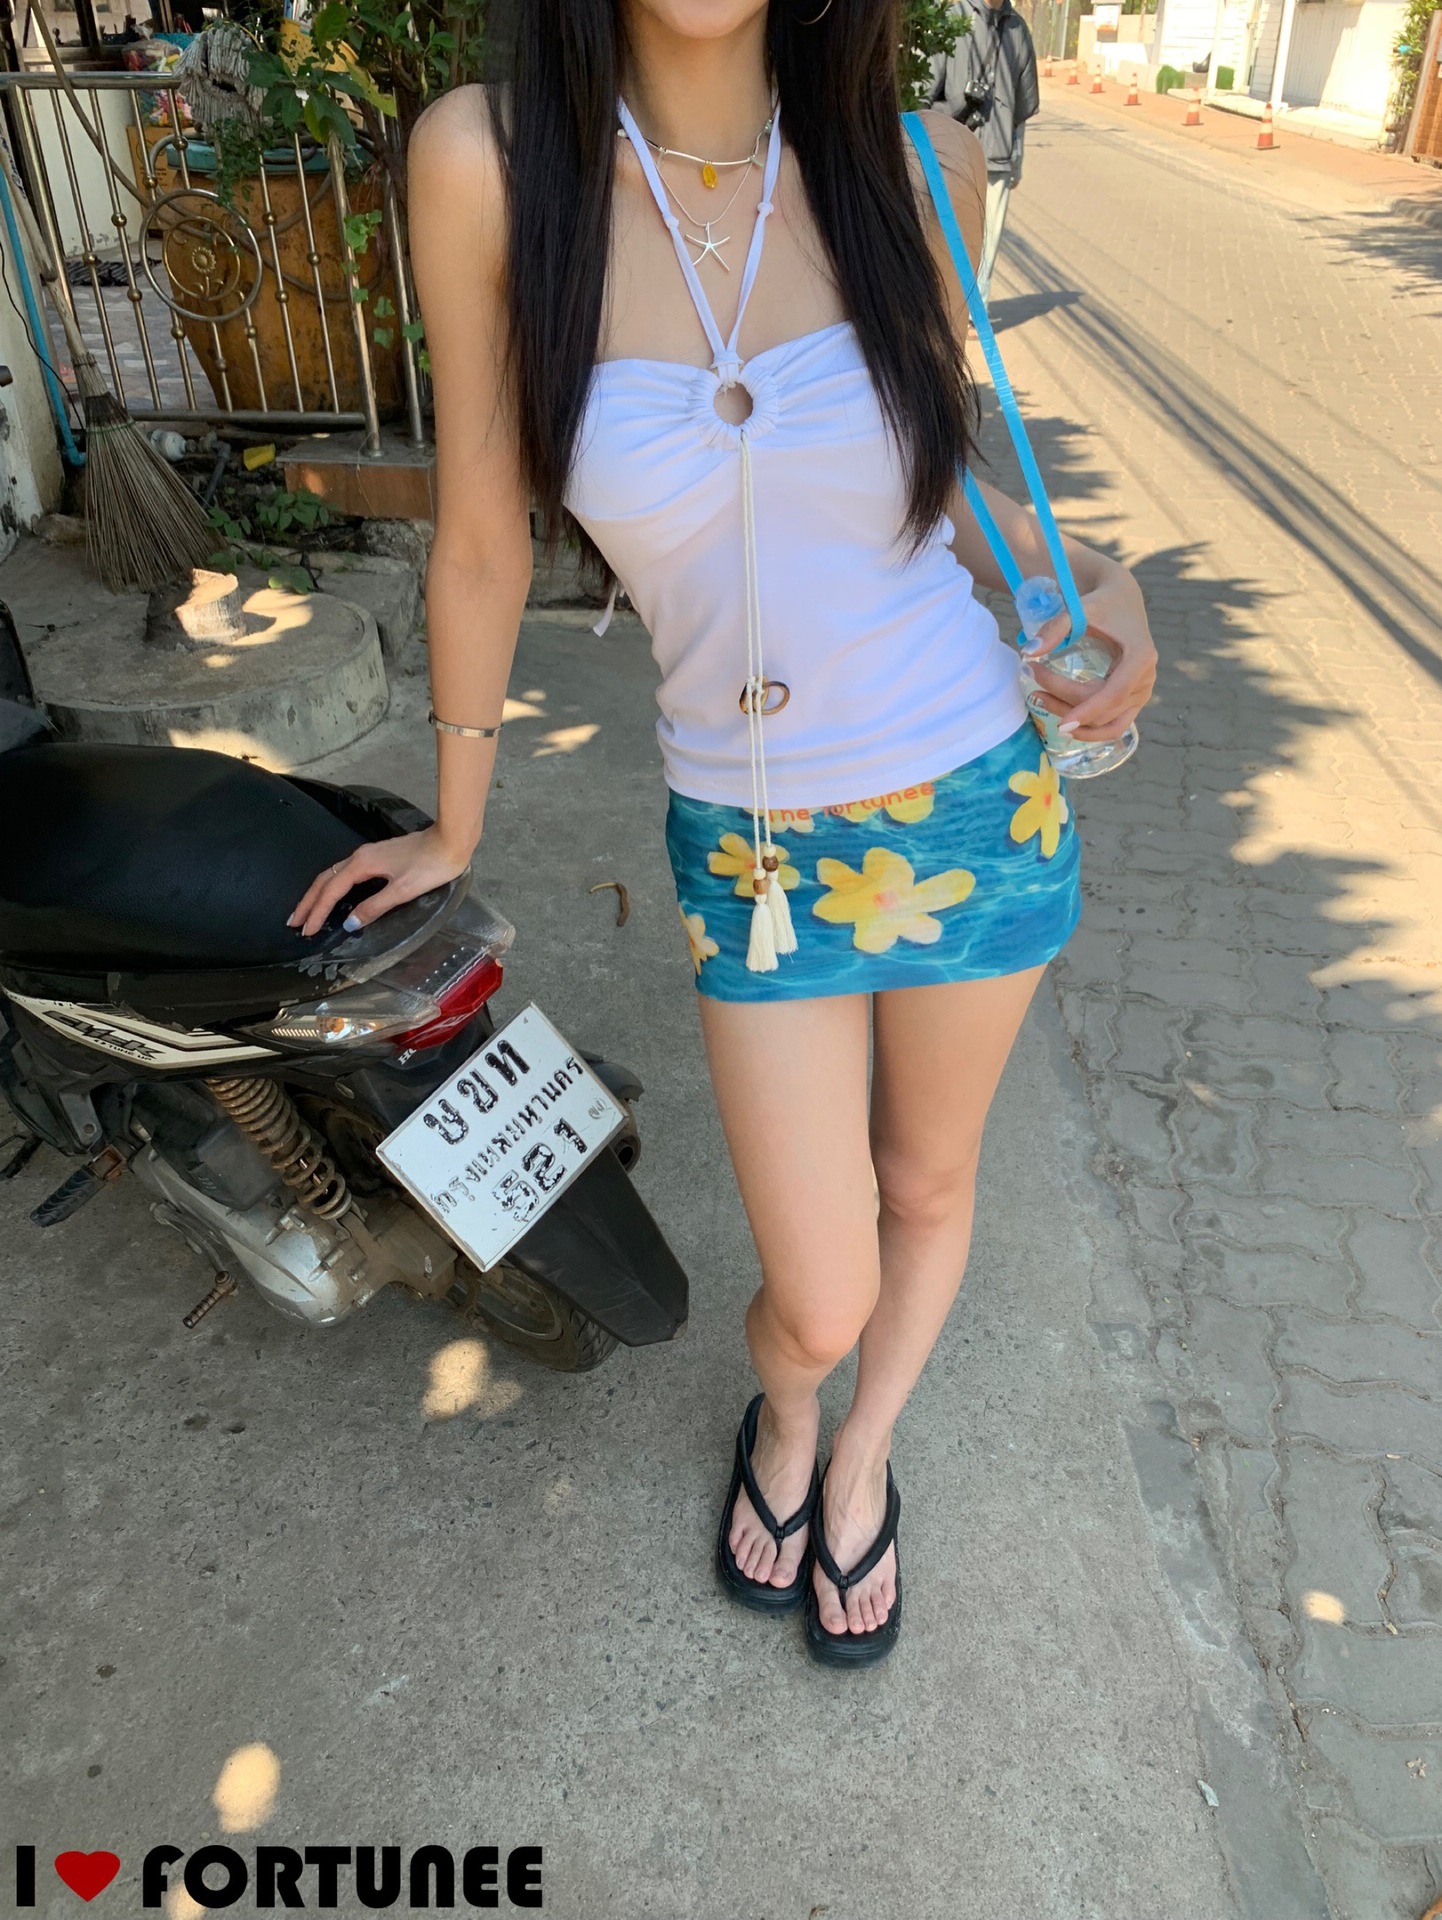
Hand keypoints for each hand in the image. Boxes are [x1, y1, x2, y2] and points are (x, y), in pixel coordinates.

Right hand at [289, 826, 472, 939]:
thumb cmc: (430, 866)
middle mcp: (359, 857)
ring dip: (318, 894)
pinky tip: (334, 895)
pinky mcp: (377, 856)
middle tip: (294, 922)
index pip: (331, 892)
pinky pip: (344, 872)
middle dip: (308, 902)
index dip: (317, 913)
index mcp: (362, 865)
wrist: (451, 841)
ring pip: (333, 875)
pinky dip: (332, 886)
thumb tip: (349, 923)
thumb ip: (374, 907)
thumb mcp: (403, 891)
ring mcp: (368, 855)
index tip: (306, 931)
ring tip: (307, 911)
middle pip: (325, 880)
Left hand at [1024, 563, 1155, 742]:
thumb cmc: (1102, 603)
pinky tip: (1065, 721)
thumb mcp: (1079, 609)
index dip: (1087, 711)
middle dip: (1067, 706)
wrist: (1122, 599)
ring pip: (1109, 723)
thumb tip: (1029, 653)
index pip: (1113, 694)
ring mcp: (1143, 691)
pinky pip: (1114, 724)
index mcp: (1141, 656)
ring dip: (1076, 723)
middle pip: (1105, 709)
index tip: (1060, 725)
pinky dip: (1090, 729)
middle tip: (1033, 691)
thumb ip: (1055, 628)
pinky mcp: (1135, 698)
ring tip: (1042, 703)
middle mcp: (1147, 678)